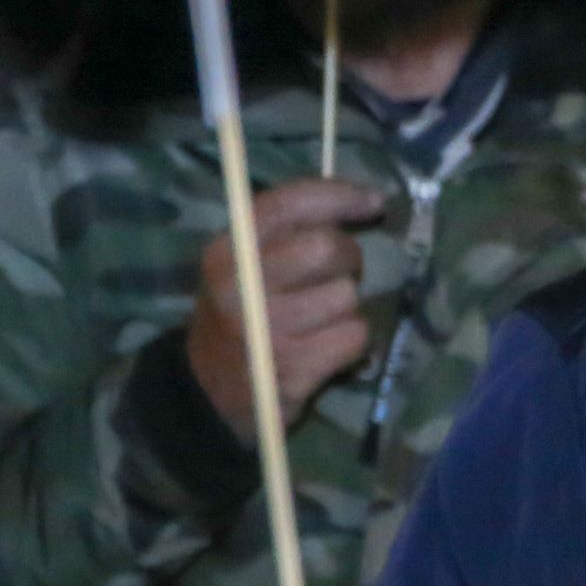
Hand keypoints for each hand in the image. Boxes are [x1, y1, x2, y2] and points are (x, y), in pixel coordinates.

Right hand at [190, 178, 384, 433]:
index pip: (291, 205)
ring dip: (347, 305)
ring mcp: (269, 330)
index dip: (340, 196)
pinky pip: (355, 335)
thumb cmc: (241, 314)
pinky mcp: (295, 368)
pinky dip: (352, 340)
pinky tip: (326, 347)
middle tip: (342, 271)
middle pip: (327, 248)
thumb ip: (287, 233)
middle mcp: (244, 286)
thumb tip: (364, 201)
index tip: (374, 200)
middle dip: (348, 257)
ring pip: (347, 296)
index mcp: (229, 251)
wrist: (210, 390)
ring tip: (323, 317)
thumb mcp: (243, 266)